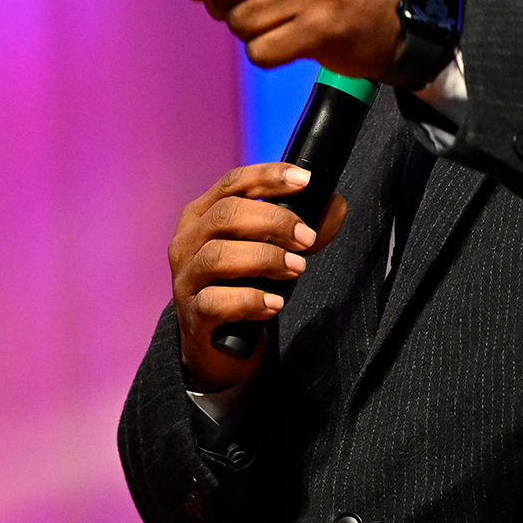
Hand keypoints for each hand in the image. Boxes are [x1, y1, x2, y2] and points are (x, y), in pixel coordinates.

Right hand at [170, 160, 348, 392]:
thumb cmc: (243, 286)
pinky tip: (274, 303)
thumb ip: (302, 229)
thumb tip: (336, 205)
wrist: (218, 345)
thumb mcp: (272, 252)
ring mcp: (186, 278)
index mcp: (203, 215)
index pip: (233, 183)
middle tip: (307, 239)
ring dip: (265, 258)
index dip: (268, 177)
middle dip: (274, 221)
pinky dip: (250, 300)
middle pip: (227, 214)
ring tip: (296, 269)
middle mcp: (188, 241)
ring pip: (218, 255)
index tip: (305, 181)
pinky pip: (216, 302)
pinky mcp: (193, 315)